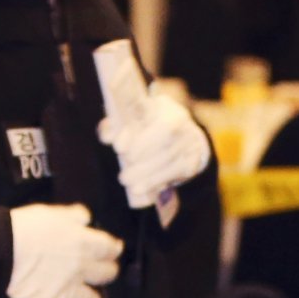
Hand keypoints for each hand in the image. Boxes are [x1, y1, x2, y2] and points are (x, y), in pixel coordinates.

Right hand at [5, 204, 122, 297]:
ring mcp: (69, 289)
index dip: (113, 248)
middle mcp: (82, 268)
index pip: (111, 248)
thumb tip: (86, 218)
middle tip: (100, 270)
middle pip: (109, 274)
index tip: (112, 248)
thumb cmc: (28, 228)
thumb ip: (75, 215)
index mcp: (85, 244)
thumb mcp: (55, 212)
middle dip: (108, 271)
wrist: (4, 249)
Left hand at [92, 39, 207, 211]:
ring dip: (148, 174)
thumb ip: (117, 121)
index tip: (118, 145)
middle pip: (163, 141)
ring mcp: (189, 143)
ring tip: (129, 184)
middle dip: (142, 158)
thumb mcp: (132, 119)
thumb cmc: (147, 129)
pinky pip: (178, 173)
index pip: (150, 115)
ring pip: (170, 159)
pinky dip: (160, 183)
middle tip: (123, 174)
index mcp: (161, 107)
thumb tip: (103, 128)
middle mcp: (179, 121)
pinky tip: (145, 190)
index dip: (135, 132)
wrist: (183, 142)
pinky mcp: (195, 162)